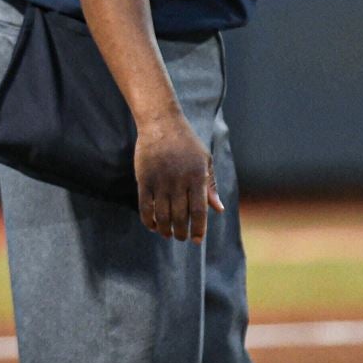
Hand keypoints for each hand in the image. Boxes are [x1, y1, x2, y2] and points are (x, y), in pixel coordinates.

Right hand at [133, 112, 223, 243]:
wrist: (162, 123)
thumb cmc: (187, 142)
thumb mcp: (204, 160)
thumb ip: (211, 186)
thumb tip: (218, 209)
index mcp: (196, 177)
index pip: (199, 211)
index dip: (198, 229)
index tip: (197, 240)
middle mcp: (179, 181)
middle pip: (179, 217)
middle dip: (181, 233)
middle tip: (181, 237)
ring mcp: (160, 180)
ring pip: (162, 215)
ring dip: (165, 230)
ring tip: (167, 234)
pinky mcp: (144, 179)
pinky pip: (145, 206)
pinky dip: (148, 220)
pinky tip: (152, 226)